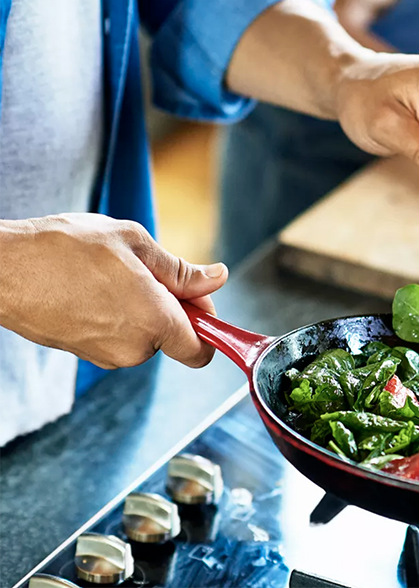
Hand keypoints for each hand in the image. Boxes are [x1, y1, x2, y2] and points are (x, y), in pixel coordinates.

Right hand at [0, 214, 228, 368]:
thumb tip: (216, 278)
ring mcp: (105, 355)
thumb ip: (181, 270)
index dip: (208, 324)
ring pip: (143, 335)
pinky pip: (116, 336)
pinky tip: (91, 288)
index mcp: (156, 322)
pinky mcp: (83, 353)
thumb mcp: (135, 243)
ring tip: (108, 275)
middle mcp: (134, 349)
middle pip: (173, 337)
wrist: (2, 268)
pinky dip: (115, 315)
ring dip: (140, 308)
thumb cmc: (66, 249)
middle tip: (143, 271)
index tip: (197, 299)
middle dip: (169, 306)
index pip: (203, 351)